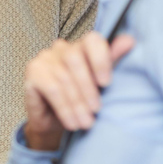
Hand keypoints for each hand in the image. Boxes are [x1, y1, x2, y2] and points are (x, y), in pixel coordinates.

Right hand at [23, 32, 134, 149]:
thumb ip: (112, 61)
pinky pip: (51, 89)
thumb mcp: (99, 84)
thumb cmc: (79, 101)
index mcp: (80, 47)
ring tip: (86, 122)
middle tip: (97, 109)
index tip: (107, 83)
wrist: (54, 124)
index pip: (91, 39)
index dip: (100, 59)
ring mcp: (43, 58)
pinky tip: (72, 122)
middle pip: (74, 58)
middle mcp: (60, 48)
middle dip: (88, 87)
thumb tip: (130, 41)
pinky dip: (64, 108)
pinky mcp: (32, 72)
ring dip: (77, 103)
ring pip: (63, 77)